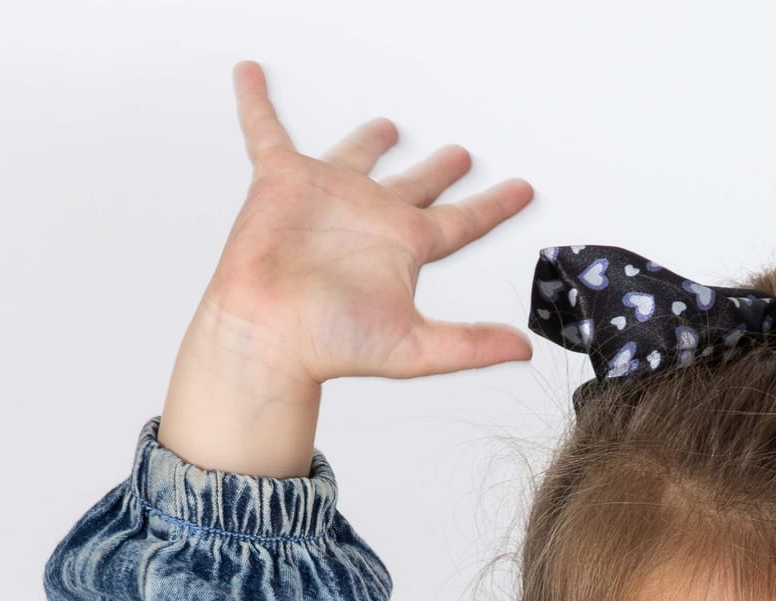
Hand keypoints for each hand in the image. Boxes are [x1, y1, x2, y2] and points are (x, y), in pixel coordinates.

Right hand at [196, 60, 536, 386]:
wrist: (270, 334)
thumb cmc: (331, 343)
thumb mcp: (416, 345)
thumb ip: (471, 344)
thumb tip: (523, 350)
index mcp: (407, 246)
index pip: (464, 221)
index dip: (494, 206)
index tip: (523, 191)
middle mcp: (372, 218)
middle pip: (416, 185)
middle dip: (439, 171)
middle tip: (461, 154)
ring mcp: (328, 197)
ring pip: (356, 157)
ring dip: (370, 141)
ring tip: (389, 126)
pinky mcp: (281, 182)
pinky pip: (267, 132)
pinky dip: (257, 104)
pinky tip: (252, 76)